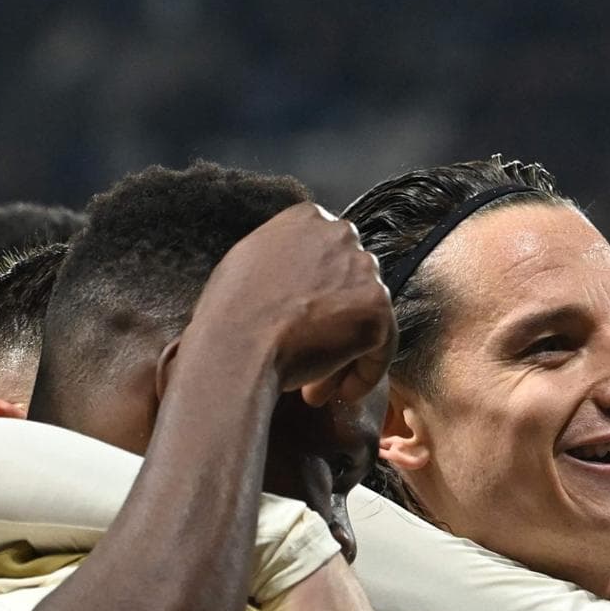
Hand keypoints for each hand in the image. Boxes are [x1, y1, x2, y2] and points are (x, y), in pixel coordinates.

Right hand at [188, 202, 397, 405]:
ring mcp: (363, 271)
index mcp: (307, 219)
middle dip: (332, 326)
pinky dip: (363, 375)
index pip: (330, 259)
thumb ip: (283, 259)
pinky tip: (335, 392)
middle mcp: (341, 235)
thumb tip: (300, 277)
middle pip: (350, 289)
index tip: (302, 324)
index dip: (318, 298)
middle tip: (309, 359)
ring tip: (316, 387)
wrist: (236, 348)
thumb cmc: (229, 316)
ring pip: (365, 320)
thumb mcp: (246, 263)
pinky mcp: (379, 309)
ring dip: (344, 354)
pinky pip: (380, 349)